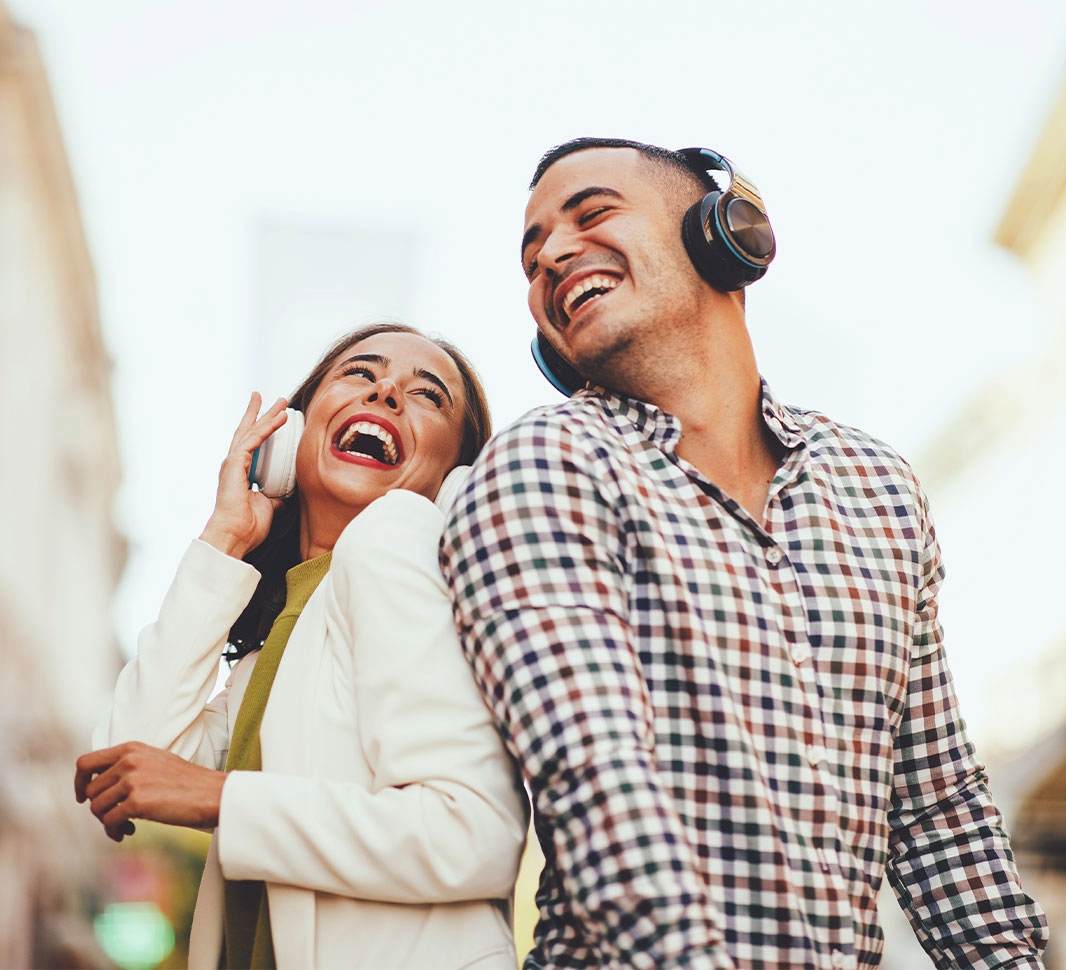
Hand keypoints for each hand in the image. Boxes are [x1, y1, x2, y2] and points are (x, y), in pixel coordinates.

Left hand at [74, 742, 226, 841]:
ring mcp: (132, 781)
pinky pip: (109, 822)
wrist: (212, 793)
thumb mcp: (154, 761)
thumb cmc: (186, 782)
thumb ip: (127, 765)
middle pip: (90, 790)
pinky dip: (114, 831)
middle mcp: (128, 761)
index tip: (83, 797)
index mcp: (131, 748)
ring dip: (107, 822)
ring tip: (124, 826)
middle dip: (99, 807)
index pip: (85, 763)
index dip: (79, 783)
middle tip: (115, 817)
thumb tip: (96, 785)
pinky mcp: (136, 802)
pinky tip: (129, 832)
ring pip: (96, 807)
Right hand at [200, 393, 288, 558]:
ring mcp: (233, 462)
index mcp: (241, 472)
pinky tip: (281, 418)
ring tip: (282, 401)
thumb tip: (285, 495)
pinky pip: (254, 440)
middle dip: (262, 413)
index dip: (262, 428)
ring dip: (267, 414)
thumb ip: (274, 496)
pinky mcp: (234, 463)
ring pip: (252, 431)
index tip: (274, 415)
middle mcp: (234, 464)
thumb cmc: (248, 526)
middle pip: (249, 431)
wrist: (235, 535)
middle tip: (275, 398)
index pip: (252, 445)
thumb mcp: (268, 506)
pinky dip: (268, 427)